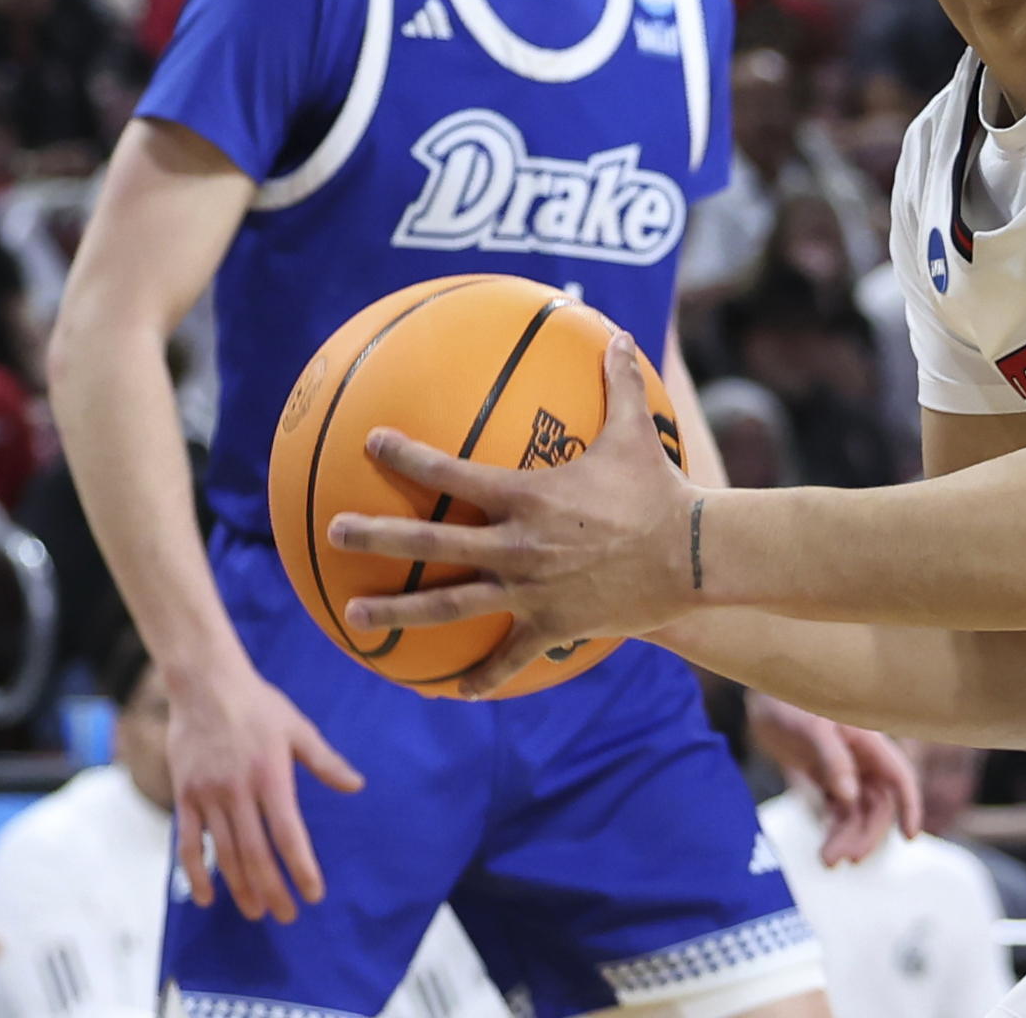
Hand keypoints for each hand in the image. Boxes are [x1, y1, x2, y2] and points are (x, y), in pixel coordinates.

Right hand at [165, 658, 361, 922]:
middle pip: (256, 854)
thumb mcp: (298, 728)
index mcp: (271, 777)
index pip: (288, 834)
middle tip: (286, 916)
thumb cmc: (258, 705)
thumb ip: (325, 761)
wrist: (205, 685)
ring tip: (256, 911)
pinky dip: (196, 872)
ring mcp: (208, 796)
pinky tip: (208, 896)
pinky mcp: (185, 796)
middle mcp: (238, 792)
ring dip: (240, 887)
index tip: (313, 894)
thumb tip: (356, 785)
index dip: (301, 868)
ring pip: (225, 854)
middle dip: (273, 889)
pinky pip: (188, 842)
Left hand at [331, 335, 702, 695]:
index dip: (408, 456)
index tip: (372, 444)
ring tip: (354, 614)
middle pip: (432, 541)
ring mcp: (529, 591)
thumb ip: (621, 383)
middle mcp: (516, 545)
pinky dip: (481, 676)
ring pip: (449, 605)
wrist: (692, 555)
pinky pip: (508, 657)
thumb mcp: (635, 432)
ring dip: (398, 610)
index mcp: (527, 497)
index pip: (452, 472)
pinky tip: (455, 690)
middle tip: (334, 531)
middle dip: (377, 536)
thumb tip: (623, 334)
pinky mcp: (551, 626)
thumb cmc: (660, 489)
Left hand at [747, 694, 922, 865]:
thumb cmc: (791, 701)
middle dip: (866, 835)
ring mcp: (843, 771)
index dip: (910, 806)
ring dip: (847, 838)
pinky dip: (833, 830)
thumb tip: (850, 797)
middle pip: (878, 806)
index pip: (900, 777)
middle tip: (846, 859)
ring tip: (827, 860)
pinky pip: (836, 811)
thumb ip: (834, 760)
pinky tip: (824, 846)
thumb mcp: (812, 727)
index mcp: (869, 743)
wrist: (762, 696)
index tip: (910, 836)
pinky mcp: (823, 778)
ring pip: (857, 813)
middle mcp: (861, 760)